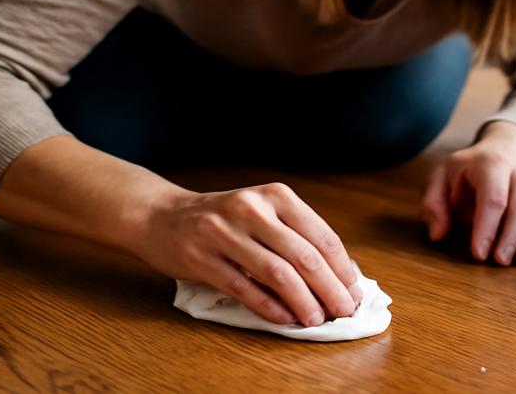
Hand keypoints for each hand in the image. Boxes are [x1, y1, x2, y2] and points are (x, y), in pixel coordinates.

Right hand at [131, 182, 362, 326]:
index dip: (342, 268)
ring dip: (302, 302)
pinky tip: (284, 318)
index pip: (320, 235)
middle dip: (330, 289)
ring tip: (316, 319)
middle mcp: (251, 208)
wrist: (162, 216)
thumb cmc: (224, 218)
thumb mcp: (262, 211)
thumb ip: (296, 235)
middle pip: (303, 256)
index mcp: (275, 196)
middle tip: (343, 310)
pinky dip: (268, 307)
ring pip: (276, 274)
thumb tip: (338, 276)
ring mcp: (224, 232)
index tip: (353, 291)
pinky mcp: (201, 258)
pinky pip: (243, 288)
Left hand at [420, 121, 515, 264]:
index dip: (487, 227)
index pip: (493, 197)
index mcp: (489, 164)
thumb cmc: (468, 169)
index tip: (479, 254)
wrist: (503, 148)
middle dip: (513, 236)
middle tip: (500, 262)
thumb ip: (434, 204)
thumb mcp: (442, 176)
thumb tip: (437, 235)